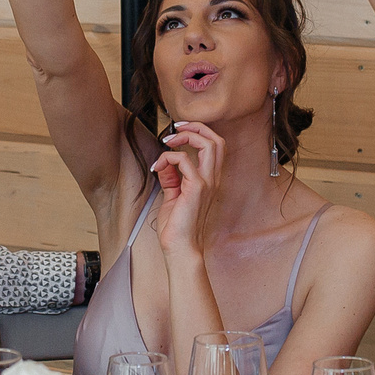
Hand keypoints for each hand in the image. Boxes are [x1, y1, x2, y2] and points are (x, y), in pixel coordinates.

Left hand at [151, 120, 223, 262]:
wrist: (180, 248)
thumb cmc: (177, 227)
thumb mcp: (173, 195)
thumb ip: (171, 177)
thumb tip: (165, 161)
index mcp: (210, 180)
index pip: (214, 146)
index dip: (199, 133)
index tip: (178, 132)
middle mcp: (213, 179)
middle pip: (217, 140)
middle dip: (196, 127)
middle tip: (176, 127)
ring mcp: (207, 183)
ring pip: (209, 144)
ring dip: (186, 136)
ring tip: (168, 141)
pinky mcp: (197, 188)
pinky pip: (184, 160)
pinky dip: (168, 158)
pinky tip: (158, 167)